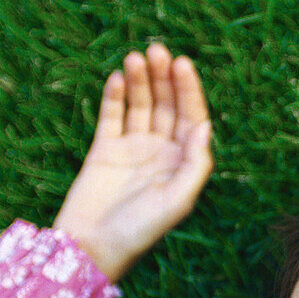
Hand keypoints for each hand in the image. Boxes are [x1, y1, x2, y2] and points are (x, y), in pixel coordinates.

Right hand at [52, 43, 213, 283]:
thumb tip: (206, 126)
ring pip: (141, 105)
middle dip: (165, 78)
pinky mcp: (104, 149)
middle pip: (167, 106)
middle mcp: (162, 152)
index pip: (192, 117)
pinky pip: (112, 116)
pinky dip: (115, 96)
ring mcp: (133, 149)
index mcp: (184, 163)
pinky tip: (119, 77)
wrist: (92, 247)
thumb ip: (195, 164)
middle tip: (158, 49)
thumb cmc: (141, 230)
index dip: (189, 90)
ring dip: (141, 80)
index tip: (182, 63)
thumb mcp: (178, 200)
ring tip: (136, 57)